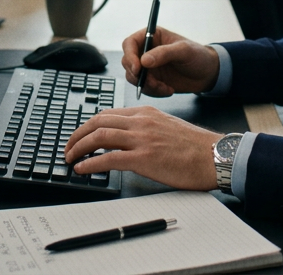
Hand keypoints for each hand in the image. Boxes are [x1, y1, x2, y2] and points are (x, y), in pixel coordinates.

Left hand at [64, 106, 218, 189]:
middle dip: (78, 134)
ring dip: (79, 147)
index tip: (81, 135)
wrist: (214, 156)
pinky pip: (108, 159)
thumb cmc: (196, 147)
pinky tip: (83, 169)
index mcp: (146, 113)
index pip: (109, 114)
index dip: (90, 125)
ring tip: (70, 158)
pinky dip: (90, 163)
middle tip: (68, 147)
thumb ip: (147, 128)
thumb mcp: (168, 126)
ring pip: (99, 136)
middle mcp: (141, 121)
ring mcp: (141, 139)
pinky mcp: (143, 158)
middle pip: (98, 121)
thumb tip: (129, 141)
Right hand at [122, 26, 219, 96]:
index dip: (129, 55)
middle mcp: (146, 51)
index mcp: (152, 36)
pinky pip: (143, 88)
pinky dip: (153, 92)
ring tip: (164, 87)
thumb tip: (144, 61)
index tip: (137, 68)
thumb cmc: (198, 56)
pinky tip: (168, 90)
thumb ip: (164, 53)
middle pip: (127, 61)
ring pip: (133, 77)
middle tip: (151, 82)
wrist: (207, 74)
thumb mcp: (184, 51)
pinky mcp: (151, 80)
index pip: (130, 43)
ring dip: (147, 85)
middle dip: (137, 74)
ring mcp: (148, 67)